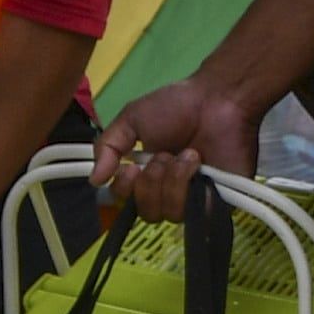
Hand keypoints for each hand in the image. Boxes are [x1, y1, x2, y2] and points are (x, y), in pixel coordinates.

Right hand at [91, 77, 259, 222]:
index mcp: (147, 174)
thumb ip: (107, 146)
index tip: (130, 169)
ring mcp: (195, 198)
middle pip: (147, 213)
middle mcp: (169, 190)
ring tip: (187, 155)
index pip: (127, 202)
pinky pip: (196, 214)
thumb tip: (94, 180)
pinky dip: (190, 187)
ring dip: (173, 180)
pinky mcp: (219, 202)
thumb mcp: (131, 118)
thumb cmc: (177, 106)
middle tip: (165, 155)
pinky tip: (198, 165)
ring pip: (170, 214)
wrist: (219, 100)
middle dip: (151, 183)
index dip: (124, 191)